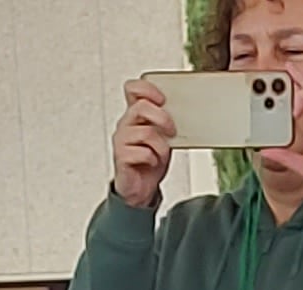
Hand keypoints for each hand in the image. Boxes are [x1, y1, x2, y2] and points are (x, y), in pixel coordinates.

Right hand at [112, 78, 175, 208]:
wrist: (142, 187)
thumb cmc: (152, 160)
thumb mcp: (163, 136)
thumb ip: (166, 122)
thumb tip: (181, 111)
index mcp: (135, 115)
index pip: (133, 89)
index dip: (148, 89)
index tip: (163, 99)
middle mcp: (126, 124)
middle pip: (141, 107)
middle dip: (162, 118)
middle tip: (172, 131)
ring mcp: (122, 140)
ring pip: (146, 132)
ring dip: (161, 145)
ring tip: (161, 154)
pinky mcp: (121, 157)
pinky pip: (143, 152)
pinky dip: (153, 159)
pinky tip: (152, 162)